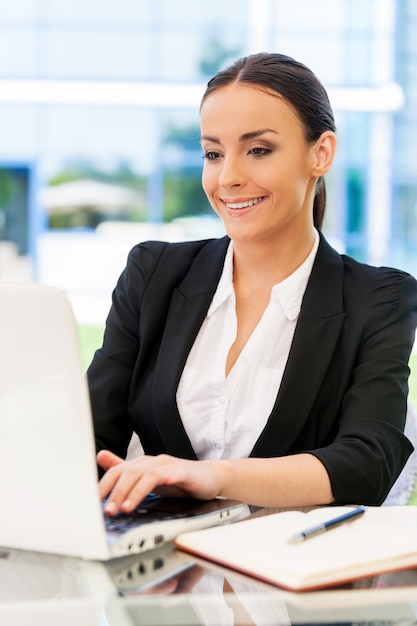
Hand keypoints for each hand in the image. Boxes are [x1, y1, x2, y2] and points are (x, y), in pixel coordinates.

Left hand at [97, 450, 221, 514]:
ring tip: (126, 508)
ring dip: (135, 491)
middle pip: (130, 472)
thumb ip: (124, 469)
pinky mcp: (186, 472)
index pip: (118, 471)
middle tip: (108, 510)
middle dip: (117, 492)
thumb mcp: (147, 477)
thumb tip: (100, 456)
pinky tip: (163, 484)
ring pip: (148, 475)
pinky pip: (176, 473)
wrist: (209, 477)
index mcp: (143, 464)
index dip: (104, 485)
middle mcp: (154, 462)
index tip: (92, 503)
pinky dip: (168, 477)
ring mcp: (170, 466)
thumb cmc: (178, 478)